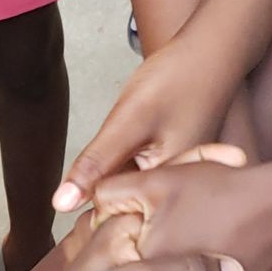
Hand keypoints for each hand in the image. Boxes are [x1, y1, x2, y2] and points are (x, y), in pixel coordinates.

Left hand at [52, 42, 240, 212]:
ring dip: (118, 179)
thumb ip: (95, 164)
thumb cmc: (176, 81)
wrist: (210, 52)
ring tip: (129, 145)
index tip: (92, 182)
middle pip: (127, 208)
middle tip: (116, 151)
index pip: (119, 218)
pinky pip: (143, 175)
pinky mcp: (175, 164)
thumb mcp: (128, 123)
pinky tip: (136, 140)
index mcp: (173, 194)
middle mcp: (181, 194)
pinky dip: (130, 165)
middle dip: (107, 194)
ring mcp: (179, 180)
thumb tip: (61, 204)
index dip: (94, 209)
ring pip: (133, 191)